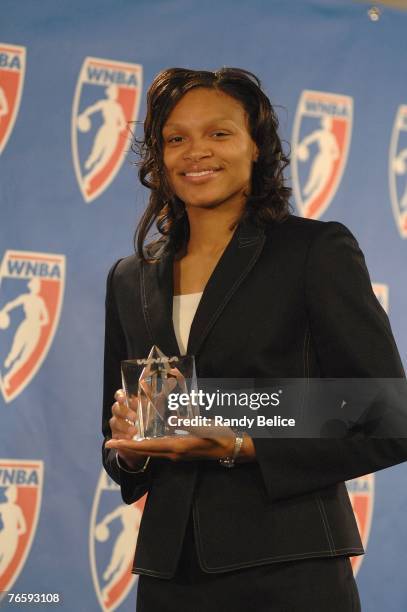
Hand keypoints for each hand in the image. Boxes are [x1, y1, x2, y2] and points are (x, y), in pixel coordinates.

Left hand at [105, 416, 255, 462]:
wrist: (233, 449)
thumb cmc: (220, 436)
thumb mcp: (205, 427)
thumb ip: (189, 424)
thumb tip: (173, 420)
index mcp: (177, 447)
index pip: (147, 447)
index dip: (129, 444)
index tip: (113, 442)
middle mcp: (174, 454)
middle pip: (145, 452)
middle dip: (127, 446)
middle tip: (110, 441)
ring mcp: (177, 455)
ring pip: (151, 452)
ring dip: (136, 447)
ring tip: (122, 440)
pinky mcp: (181, 453)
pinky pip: (159, 451)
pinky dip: (147, 446)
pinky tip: (143, 440)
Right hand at [108, 389, 144, 469]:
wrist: (146, 438)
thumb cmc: (148, 417)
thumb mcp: (151, 406)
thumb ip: (150, 396)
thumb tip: (150, 386)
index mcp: (127, 402)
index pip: (119, 395)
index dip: (119, 395)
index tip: (123, 398)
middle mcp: (119, 412)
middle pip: (116, 408)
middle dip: (125, 412)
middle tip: (135, 418)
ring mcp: (116, 424)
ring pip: (115, 423)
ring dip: (124, 426)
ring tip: (134, 431)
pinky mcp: (116, 437)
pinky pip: (116, 436)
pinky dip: (122, 437)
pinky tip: (129, 439)